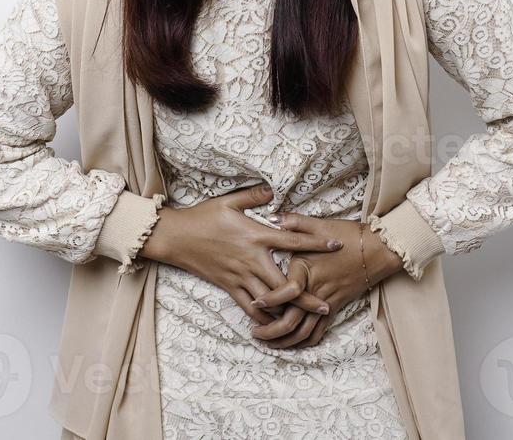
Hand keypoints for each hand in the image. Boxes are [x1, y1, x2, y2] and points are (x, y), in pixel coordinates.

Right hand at [141, 183, 345, 324]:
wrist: (175, 237)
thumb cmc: (202, 216)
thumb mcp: (228, 200)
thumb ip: (253, 196)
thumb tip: (273, 190)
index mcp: (256, 236)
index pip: (292, 241)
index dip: (316, 243)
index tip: (336, 246)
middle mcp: (251, 259)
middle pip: (285, 283)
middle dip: (306, 297)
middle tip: (326, 306)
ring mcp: (240, 276)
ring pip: (269, 300)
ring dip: (287, 311)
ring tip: (304, 320)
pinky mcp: (228, 286)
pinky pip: (248, 307)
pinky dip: (262, 316)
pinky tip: (273, 322)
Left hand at [249, 217, 403, 349]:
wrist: (378, 249)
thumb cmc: (349, 235)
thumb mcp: (320, 225)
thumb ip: (294, 223)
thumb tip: (272, 217)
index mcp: (307, 269)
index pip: (286, 291)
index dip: (270, 300)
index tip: (255, 302)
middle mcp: (316, 290)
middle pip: (292, 321)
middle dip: (270, 331)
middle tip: (254, 332)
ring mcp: (327, 301)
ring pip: (304, 332)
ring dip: (285, 341)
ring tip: (268, 342)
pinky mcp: (335, 307)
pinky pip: (319, 331)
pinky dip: (305, 341)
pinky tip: (293, 343)